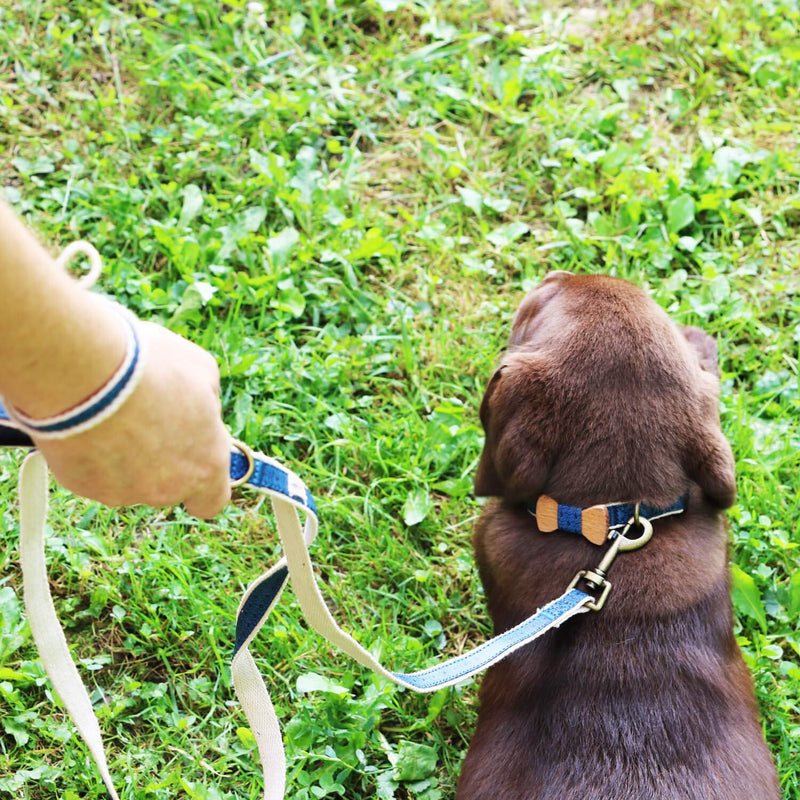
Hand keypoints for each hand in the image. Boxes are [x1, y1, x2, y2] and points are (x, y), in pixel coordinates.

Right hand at [32, 321, 231, 517]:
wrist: (83, 371)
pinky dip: (91, 452)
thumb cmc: (151, 368)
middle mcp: (167, 488)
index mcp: (206, 464)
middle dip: (160, 458)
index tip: (195, 463)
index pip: (212, 501)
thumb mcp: (201, 370)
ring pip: (128, 479)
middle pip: (167, 485)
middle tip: (145, 418)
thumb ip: (208, 401)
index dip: (205, 486)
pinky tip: (86, 419)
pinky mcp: (84, 486)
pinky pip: (93, 472)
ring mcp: (123, 491)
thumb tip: (201, 409)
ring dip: (124, 454)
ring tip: (111, 411)